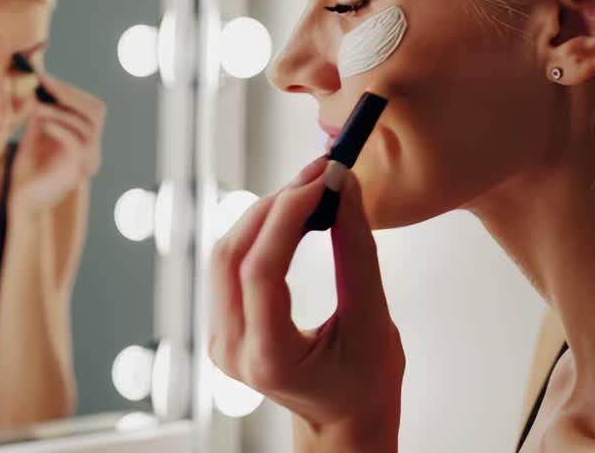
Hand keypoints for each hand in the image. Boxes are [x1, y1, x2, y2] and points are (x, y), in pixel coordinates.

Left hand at [9, 74, 105, 217]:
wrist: (21, 202)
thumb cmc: (28, 171)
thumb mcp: (35, 134)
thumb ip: (42, 112)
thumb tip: (39, 83)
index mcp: (86, 139)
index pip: (90, 106)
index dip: (70, 90)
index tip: (44, 77)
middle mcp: (92, 148)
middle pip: (96, 111)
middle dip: (70, 94)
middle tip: (44, 83)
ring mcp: (89, 160)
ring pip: (87, 124)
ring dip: (60, 110)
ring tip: (36, 106)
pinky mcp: (79, 170)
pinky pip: (77, 142)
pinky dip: (60, 128)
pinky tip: (42, 123)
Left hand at [209, 156, 404, 447]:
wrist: (343, 422)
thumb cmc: (365, 384)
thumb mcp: (373, 321)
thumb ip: (355, 253)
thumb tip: (342, 187)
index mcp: (269, 358)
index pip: (260, 271)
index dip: (287, 215)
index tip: (323, 179)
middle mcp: (232, 350)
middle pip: (233, 255)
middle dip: (275, 205)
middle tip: (319, 173)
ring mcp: (220, 339)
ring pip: (225, 254)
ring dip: (265, 214)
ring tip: (310, 188)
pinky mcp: (222, 325)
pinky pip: (229, 265)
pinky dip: (259, 232)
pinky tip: (292, 215)